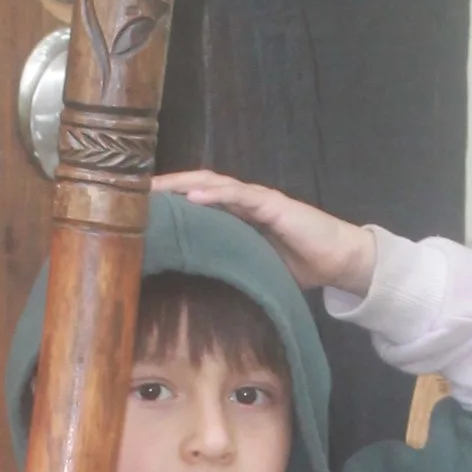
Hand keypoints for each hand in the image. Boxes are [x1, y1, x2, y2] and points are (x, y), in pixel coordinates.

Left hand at [153, 170, 377, 299]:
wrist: (340, 260)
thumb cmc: (298, 266)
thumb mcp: (252, 267)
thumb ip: (228, 266)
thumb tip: (192, 288)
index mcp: (236, 215)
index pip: (195, 199)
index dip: (167, 199)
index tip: (134, 206)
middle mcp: (243, 201)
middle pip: (197, 184)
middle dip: (166, 186)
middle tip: (132, 191)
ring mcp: (258, 199)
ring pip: (214, 183)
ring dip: (183, 184)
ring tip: (155, 189)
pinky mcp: (274, 204)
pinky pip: (241, 195)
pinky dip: (216, 194)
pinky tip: (194, 196)